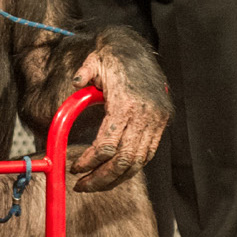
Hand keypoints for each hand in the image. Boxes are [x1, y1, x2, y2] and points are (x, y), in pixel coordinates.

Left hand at [68, 37, 169, 192]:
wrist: (138, 50)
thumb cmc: (114, 58)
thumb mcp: (94, 61)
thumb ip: (83, 74)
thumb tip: (75, 83)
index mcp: (126, 104)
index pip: (107, 146)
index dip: (89, 161)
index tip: (76, 168)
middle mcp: (144, 116)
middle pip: (123, 161)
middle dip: (101, 178)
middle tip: (82, 185)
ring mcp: (155, 121)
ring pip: (138, 162)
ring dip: (116, 178)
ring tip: (96, 184)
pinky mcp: (161, 123)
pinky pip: (147, 154)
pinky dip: (132, 167)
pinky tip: (115, 172)